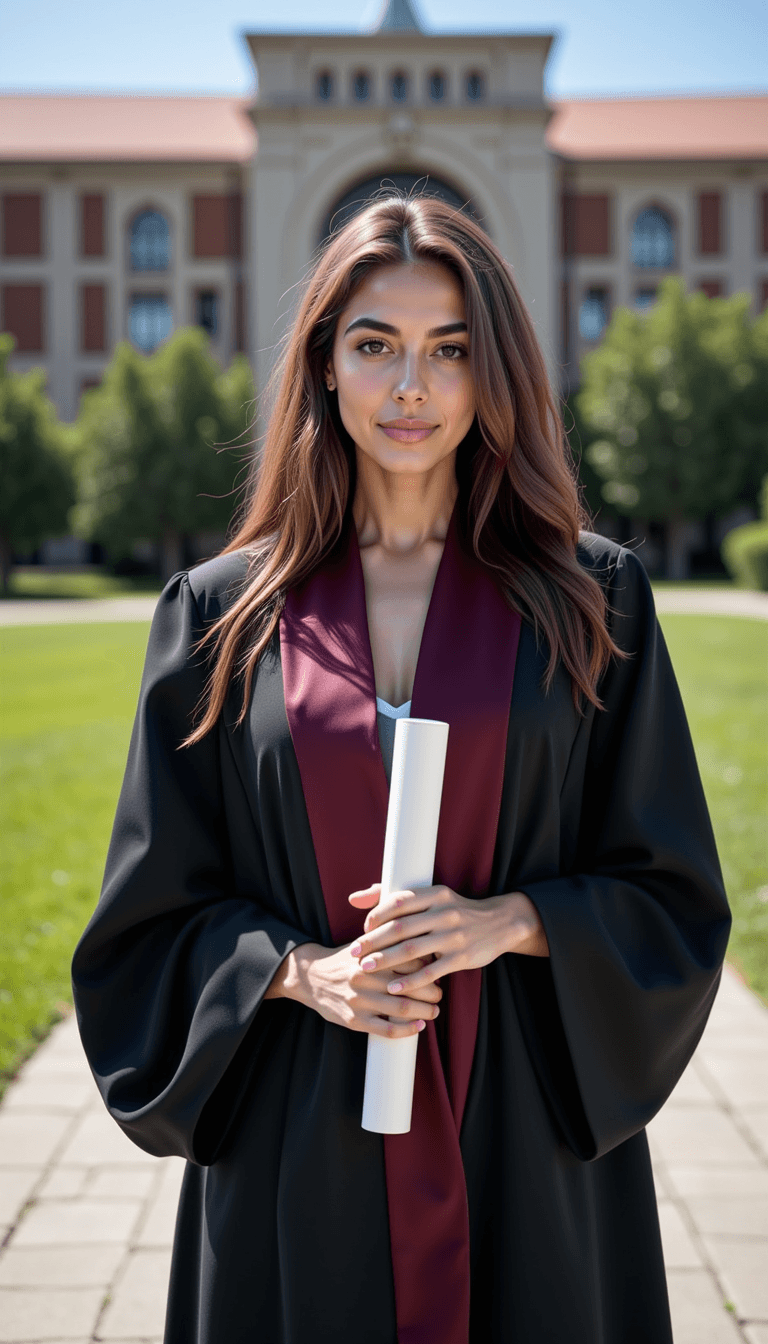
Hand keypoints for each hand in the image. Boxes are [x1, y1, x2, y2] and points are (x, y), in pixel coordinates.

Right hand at [266, 942, 441, 1038]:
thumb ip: (388, 942)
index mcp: (371, 955)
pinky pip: (388, 1029)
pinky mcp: (355, 1020)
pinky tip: (419, 1026)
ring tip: (434, 1010)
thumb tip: (423, 944)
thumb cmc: (345, 961)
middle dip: (432, 992)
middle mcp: (366, 977)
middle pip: (410, 985)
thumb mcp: (363, 945)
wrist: (310, 977)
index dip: (429, 966)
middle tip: (440, 993)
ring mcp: (360, 1000)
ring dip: (425, 1011)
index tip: (438, 970)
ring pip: (402, 1008)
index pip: (410, 960)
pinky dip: (408, 1029)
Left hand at [347, 882, 548, 998]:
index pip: (398, 902)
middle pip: (401, 927)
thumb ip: (392, 895)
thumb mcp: (431, 896)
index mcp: (435, 894)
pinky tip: (393, 988)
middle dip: (373, 941)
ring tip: (365, 968)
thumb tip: (353, 899)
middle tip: (353, 953)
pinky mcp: (462, 957)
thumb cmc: (456, 910)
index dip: (377, 915)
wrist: (500, 923)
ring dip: (385, 960)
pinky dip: (410, 981)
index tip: (362, 929)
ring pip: (412, 949)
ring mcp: (454, 936)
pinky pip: (431, 971)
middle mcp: (444, 913)